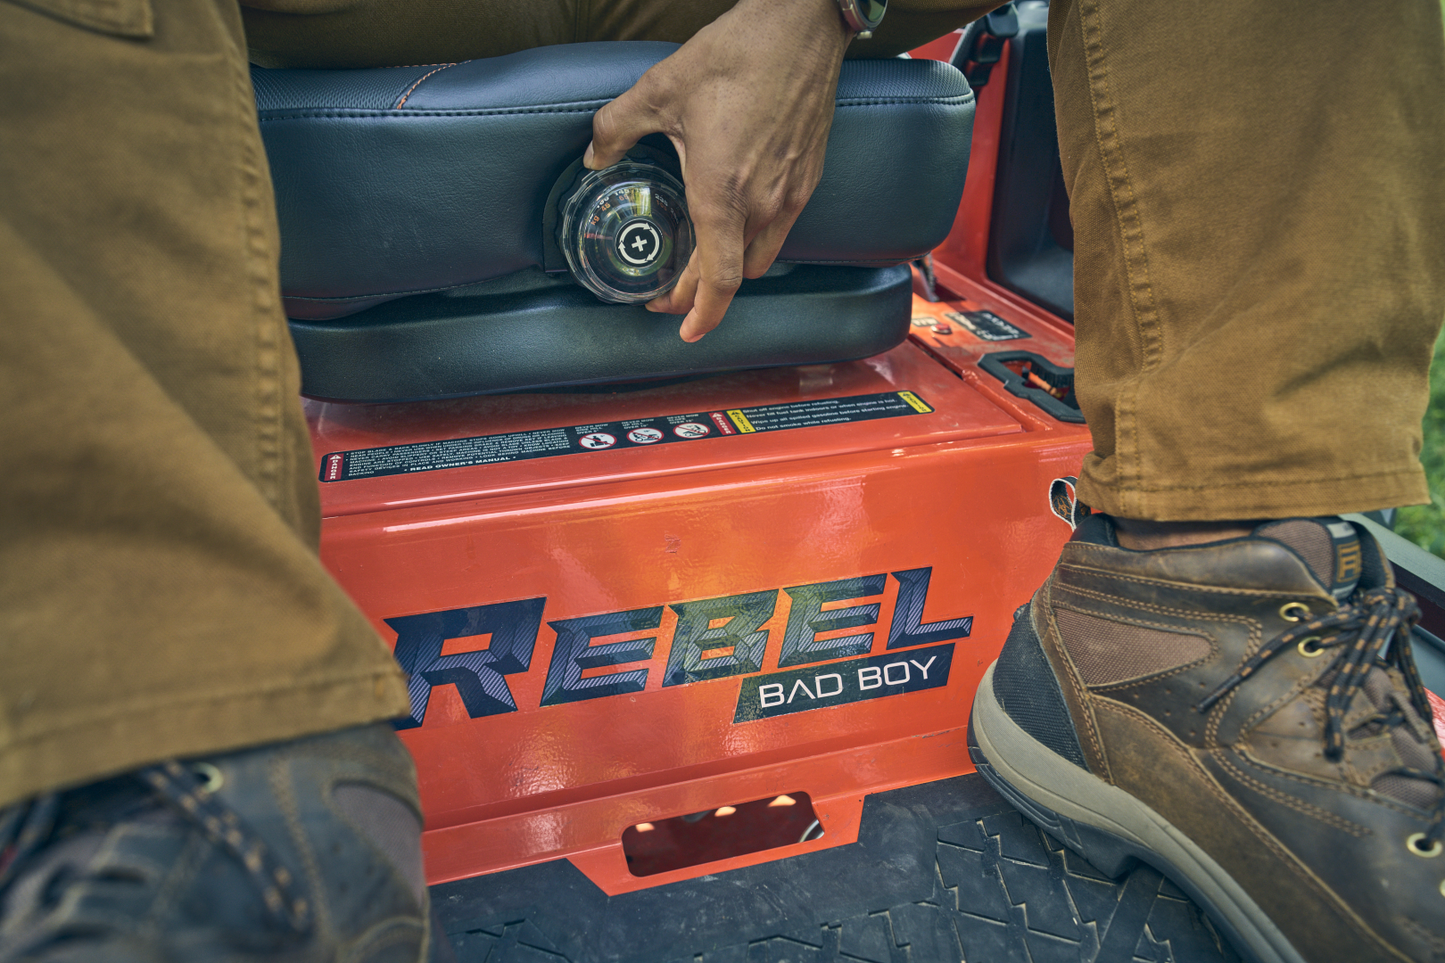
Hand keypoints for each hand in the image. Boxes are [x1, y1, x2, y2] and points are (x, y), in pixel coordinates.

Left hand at [584, 0, 852, 340]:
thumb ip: (616, 130)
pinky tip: (736, 222)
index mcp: (723, 194)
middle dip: (699, 294)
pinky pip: (782, 230)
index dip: (700, 315)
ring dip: (729, 270)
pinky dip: (755, 241)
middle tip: (671, 294)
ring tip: (702, 262)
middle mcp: (764, 204)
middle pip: (732, 276)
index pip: (716, 281)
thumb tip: (594, 155)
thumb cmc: (737, 55)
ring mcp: (792, 193)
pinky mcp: (808, 176)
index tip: (684, 332)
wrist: (800, 26)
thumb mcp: (659, 90)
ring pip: (761, 257)